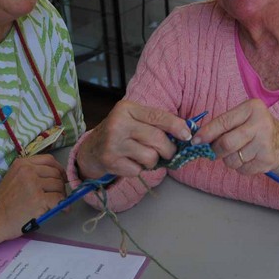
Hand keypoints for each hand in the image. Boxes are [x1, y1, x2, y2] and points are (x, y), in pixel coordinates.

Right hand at [0, 154, 66, 240]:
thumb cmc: (3, 202)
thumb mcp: (14, 177)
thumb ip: (31, 173)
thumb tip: (57, 176)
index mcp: (22, 164)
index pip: (49, 160)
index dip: (58, 169)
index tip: (60, 178)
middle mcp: (28, 171)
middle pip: (56, 173)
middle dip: (60, 184)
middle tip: (58, 195)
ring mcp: (34, 184)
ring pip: (59, 185)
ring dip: (61, 195)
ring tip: (57, 203)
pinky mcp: (39, 199)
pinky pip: (59, 199)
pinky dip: (63, 205)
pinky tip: (62, 209)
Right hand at [76, 100, 192, 178]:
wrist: (91, 149)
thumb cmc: (120, 133)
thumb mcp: (134, 119)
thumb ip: (155, 122)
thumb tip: (185, 132)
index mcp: (126, 108)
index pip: (158, 116)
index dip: (177, 126)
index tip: (187, 135)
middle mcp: (118, 123)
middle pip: (157, 138)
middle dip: (169, 149)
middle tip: (168, 152)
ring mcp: (113, 143)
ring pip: (150, 157)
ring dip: (153, 161)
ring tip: (143, 156)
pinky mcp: (110, 161)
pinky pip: (138, 170)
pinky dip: (138, 170)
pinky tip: (130, 163)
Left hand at [191, 99, 278, 183]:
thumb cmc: (258, 130)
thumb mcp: (245, 119)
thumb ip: (224, 125)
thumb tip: (199, 138)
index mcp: (253, 108)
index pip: (223, 122)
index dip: (206, 133)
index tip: (195, 141)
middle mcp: (261, 123)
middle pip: (226, 143)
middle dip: (216, 150)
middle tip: (213, 151)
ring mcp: (265, 143)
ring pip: (232, 159)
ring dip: (228, 160)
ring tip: (238, 153)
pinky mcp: (267, 160)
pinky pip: (242, 169)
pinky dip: (240, 168)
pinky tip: (249, 159)